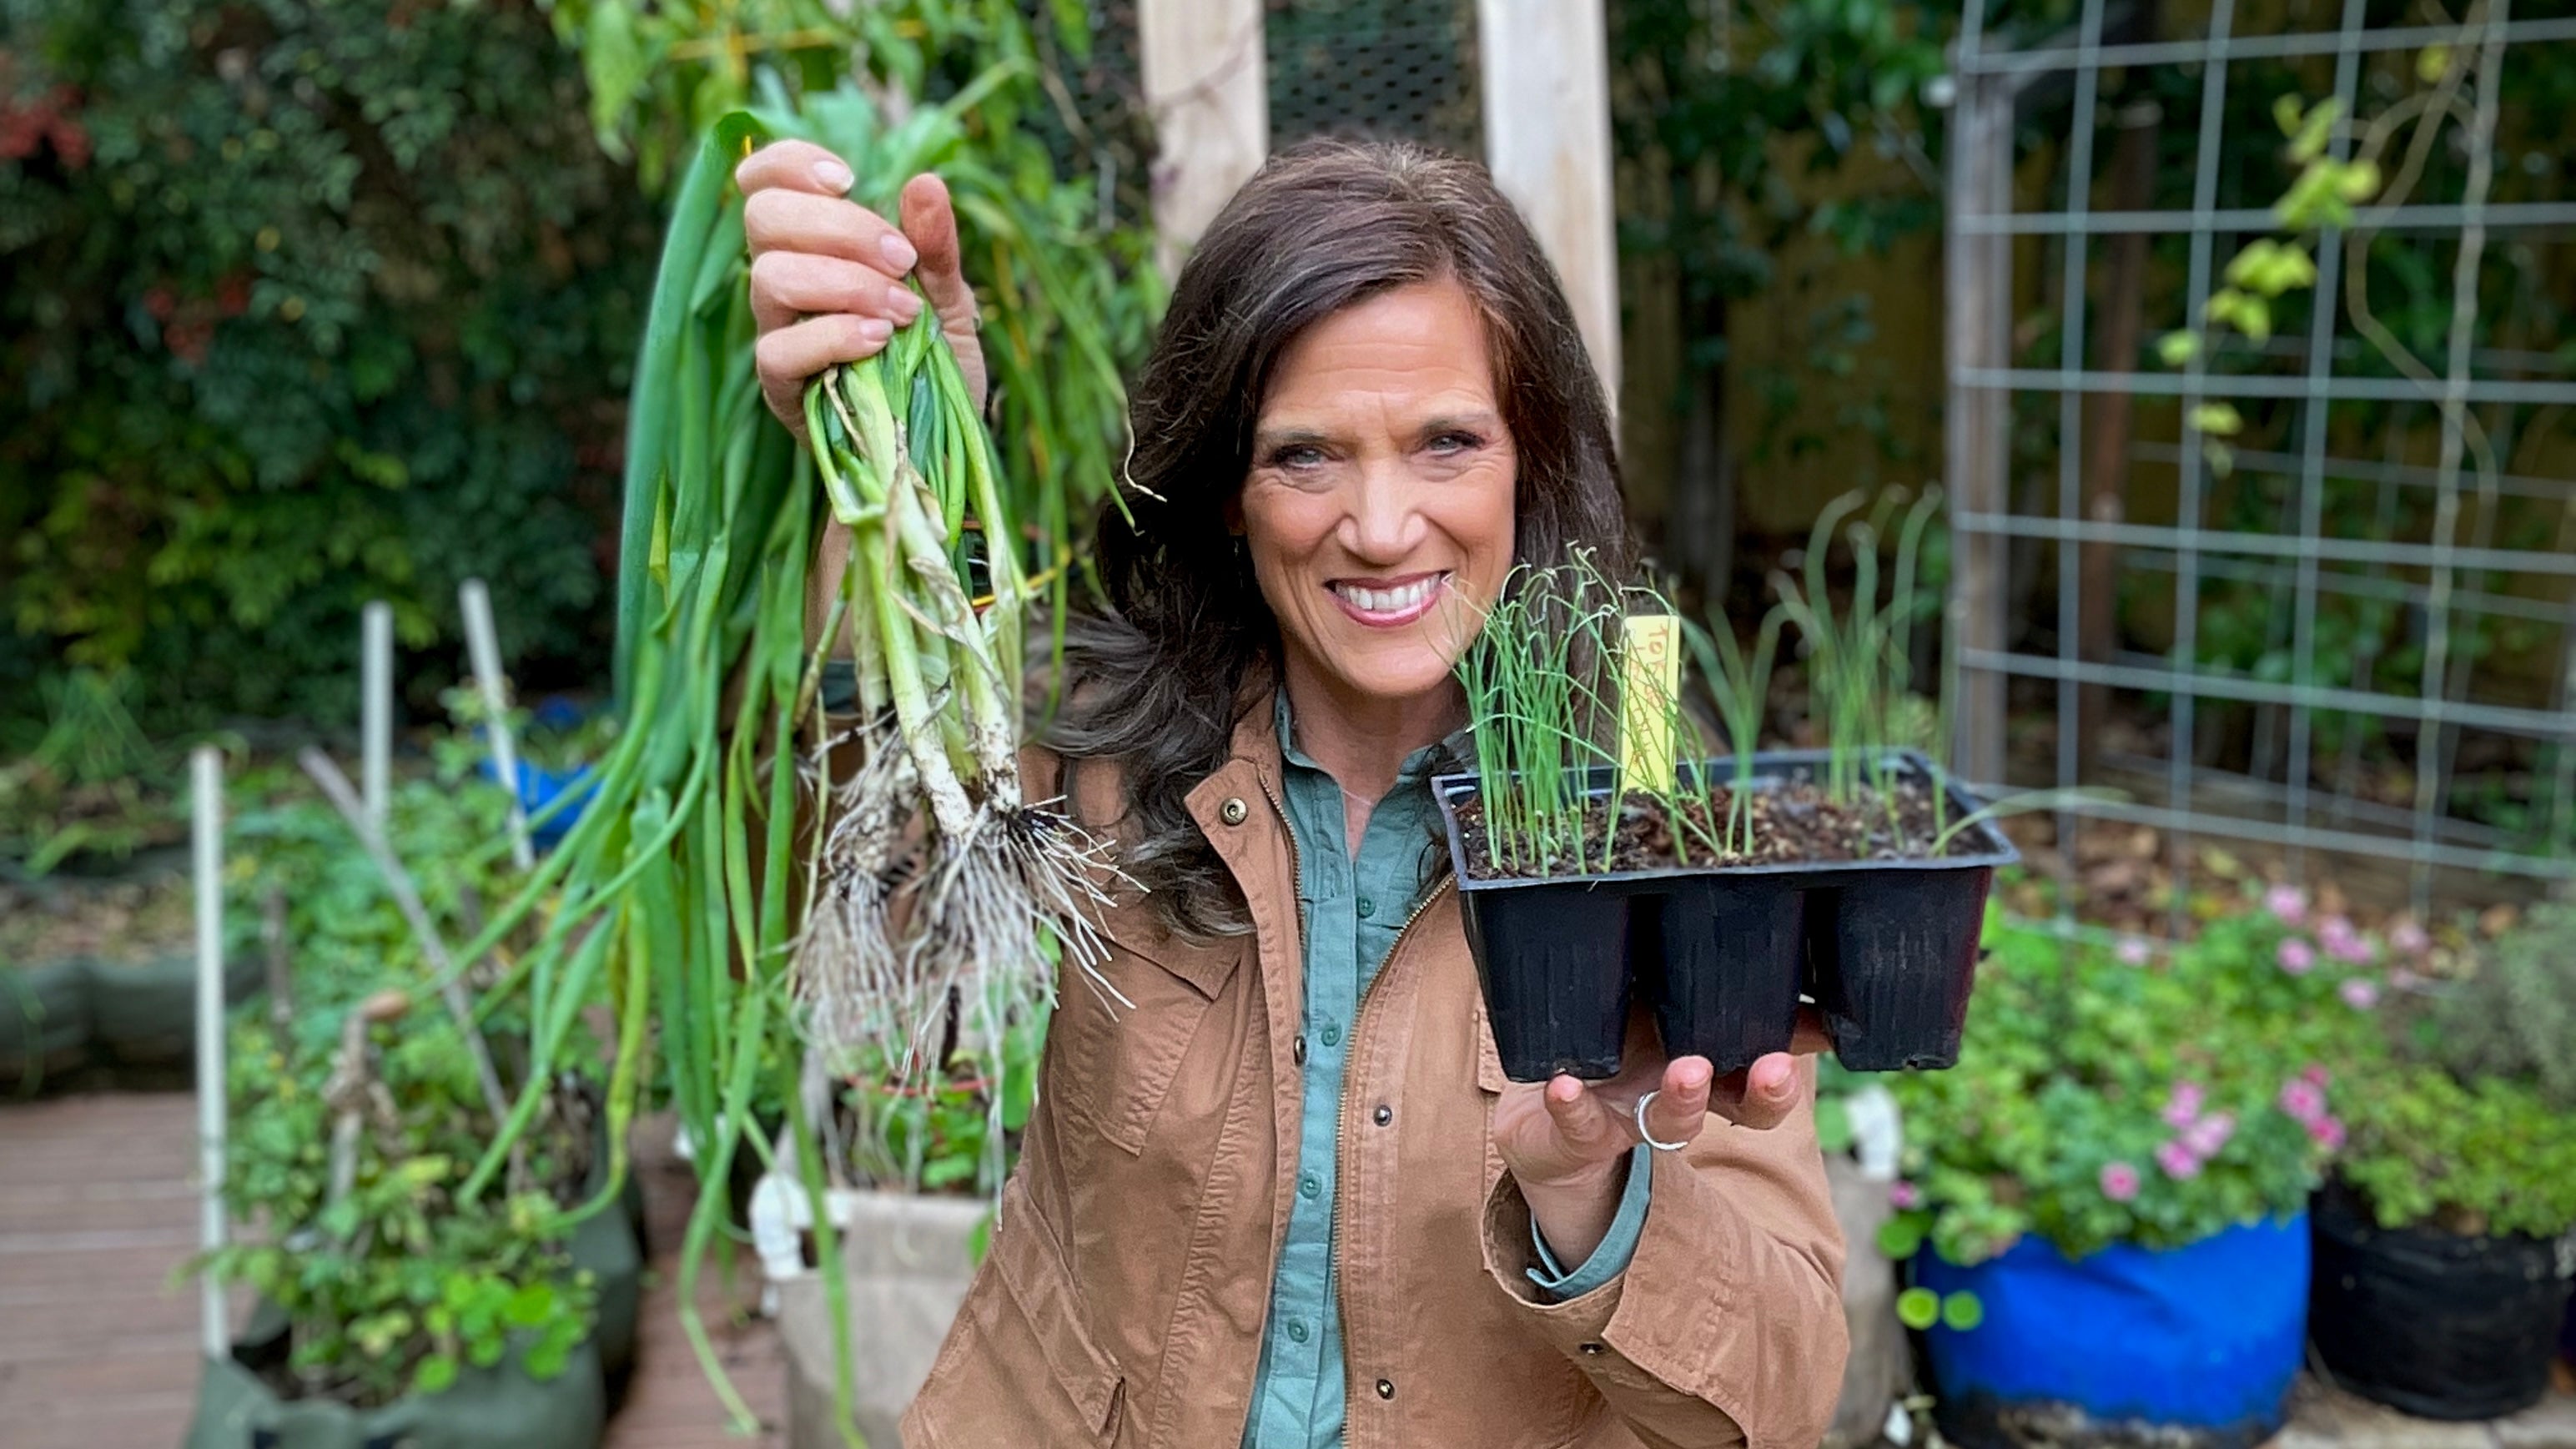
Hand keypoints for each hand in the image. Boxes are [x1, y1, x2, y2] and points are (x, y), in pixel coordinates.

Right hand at [738, 139, 984, 439]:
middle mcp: (783, 283)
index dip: (790, 163)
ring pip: (768, 278)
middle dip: (840, 226)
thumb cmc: (936, 365)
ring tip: (902, 310)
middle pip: (763, 217)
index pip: (762, 181)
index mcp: (812, 246)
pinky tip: (879, 340)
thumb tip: (926, 183)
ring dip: (844, 282)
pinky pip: (780, 350)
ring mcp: (776, 334)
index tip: (848, 178)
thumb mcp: (951, 300)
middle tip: (902, 259)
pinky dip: (833, 336)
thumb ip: (935, 246)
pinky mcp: (779, 388)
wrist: (940, 445)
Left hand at [1492, 1007, 1830, 1264]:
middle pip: (1740, 1106)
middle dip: (1765, 1092)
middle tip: (1775, 1068)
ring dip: (1684, 1098)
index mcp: (1709, 1065)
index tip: (1833, 1036)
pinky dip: (1574, 1104)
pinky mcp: (1576, 1132)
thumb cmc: (1611, 1044)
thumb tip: (1765, 932)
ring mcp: (1631, 1119)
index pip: (1768, 1071)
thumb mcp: (1659, 1007)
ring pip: (1670, 1120)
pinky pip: (1579, 1123)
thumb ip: (1702, 980)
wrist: (1539, 1116)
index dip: (1801, 1059)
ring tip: (1688, 1071)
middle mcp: (1679, 1097)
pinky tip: (1566, 1084)